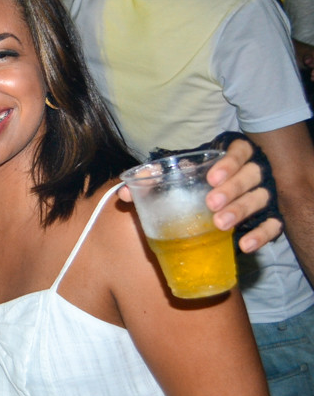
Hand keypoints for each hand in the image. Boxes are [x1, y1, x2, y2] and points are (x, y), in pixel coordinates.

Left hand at [119, 138, 281, 250]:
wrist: (215, 210)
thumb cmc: (191, 190)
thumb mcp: (174, 183)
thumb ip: (150, 183)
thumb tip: (122, 193)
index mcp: (230, 159)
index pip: (239, 151)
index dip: (230, 162)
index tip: (211, 177)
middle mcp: (249, 175)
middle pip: (251, 175)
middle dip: (232, 189)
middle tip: (211, 204)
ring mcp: (261, 197)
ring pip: (261, 198)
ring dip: (242, 210)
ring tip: (221, 224)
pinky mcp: (268, 219)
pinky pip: (273, 226)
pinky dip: (262, 234)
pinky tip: (244, 245)